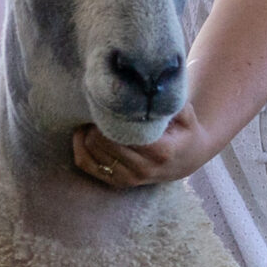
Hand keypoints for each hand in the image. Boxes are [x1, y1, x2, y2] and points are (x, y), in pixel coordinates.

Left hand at [73, 109, 218, 190]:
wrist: (187, 158)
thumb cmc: (184, 130)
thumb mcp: (184, 113)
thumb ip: (167, 100)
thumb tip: (145, 83)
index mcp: (161, 151)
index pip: (123, 134)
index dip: (109, 116)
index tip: (109, 100)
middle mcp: (143, 169)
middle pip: (101, 142)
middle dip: (95, 123)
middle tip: (98, 107)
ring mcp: (128, 179)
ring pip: (90, 152)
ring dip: (86, 132)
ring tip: (94, 118)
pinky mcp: (117, 182)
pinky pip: (85, 164)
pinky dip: (79, 147)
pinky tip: (84, 132)